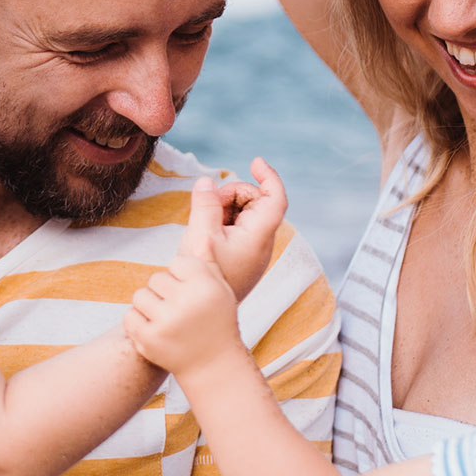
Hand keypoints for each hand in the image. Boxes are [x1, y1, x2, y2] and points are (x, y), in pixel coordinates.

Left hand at [126, 239, 245, 376]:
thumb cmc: (218, 322)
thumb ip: (207, 262)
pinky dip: (138, 323)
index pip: (177, 263)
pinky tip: (156, 331)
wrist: (212, 366)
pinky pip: (130, 316)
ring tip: (168, 320)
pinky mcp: (149, 339)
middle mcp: (187, 300)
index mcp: (205, 284)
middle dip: (165, 292)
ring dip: (150, 306)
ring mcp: (166, 321)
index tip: (193, 296)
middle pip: (156, 278)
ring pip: (140, 296)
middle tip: (180, 311)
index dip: (183, 278)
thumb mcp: (220, 290)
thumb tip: (201, 234)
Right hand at [195, 159, 287, 300]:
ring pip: (243, 213)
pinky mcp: (242, 256)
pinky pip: (236, 227)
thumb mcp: (200, 236)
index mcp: (258, 235)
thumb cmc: (206, 278)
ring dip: (223, 208)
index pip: (275, 198)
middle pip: (254, 201)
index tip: (255, 161)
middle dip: (231, 194)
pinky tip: (206, 234)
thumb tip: (207, 181)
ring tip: (204, 225)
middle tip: (207, 207)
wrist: (204, 314)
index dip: (269, 176)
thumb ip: (205, 205)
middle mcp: (261, 242)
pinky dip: (222, 221)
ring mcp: (252, 250)